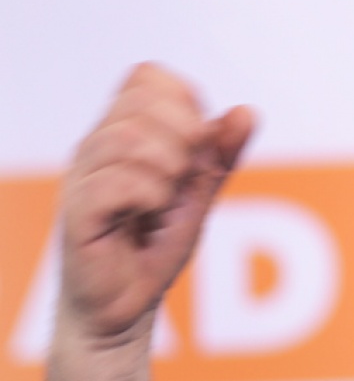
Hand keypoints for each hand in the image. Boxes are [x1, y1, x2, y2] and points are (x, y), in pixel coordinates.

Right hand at [59, 63, 254, 342]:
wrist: (128, 304)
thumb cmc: (156, 244)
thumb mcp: (200, 192)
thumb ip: (220, 153)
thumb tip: (247, 111)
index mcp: (123, 131)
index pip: (148, 76)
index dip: (184, 102)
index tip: (195, 147)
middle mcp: (97, 145)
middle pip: (142, 100)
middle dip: (185, 135)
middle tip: (184, 177)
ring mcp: (83, 176)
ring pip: (129, 137)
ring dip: (170, 168)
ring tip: (167, 199)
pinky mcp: (78, 211)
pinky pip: (116, 181)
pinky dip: (151, 194)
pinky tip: (153, 212)